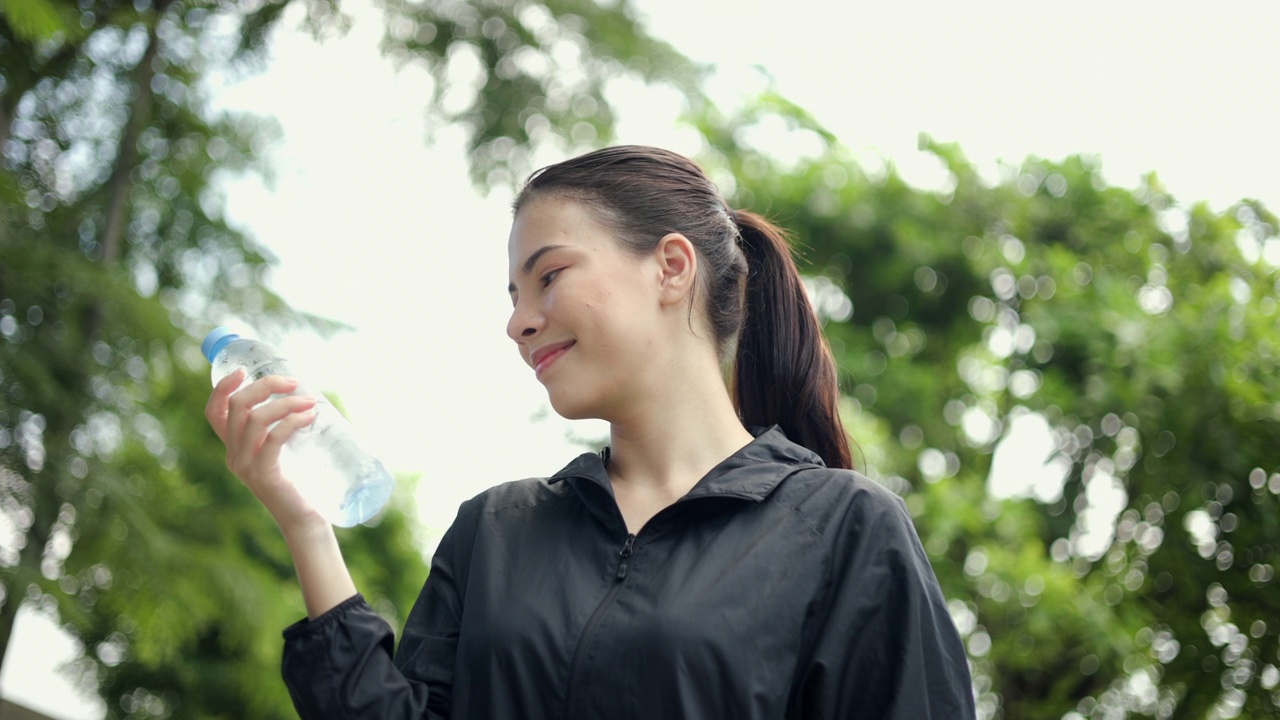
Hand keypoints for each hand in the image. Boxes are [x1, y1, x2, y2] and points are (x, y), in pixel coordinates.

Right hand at [205, 369, 323, 530]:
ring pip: (255, 420)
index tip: (243, 370)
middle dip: (265, 386)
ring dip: (285, 403)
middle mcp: (234, 456)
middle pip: (237, 408)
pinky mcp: (265, 475)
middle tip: (294, 382)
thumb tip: (307, 394)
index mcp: (234, 448)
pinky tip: (309, 416)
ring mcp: (246, 467)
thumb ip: (284, 429)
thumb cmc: (301, 482)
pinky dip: (291, 421)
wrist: (305, 521)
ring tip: (311, 401)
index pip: (214, 413)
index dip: (222, 388)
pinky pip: (272, 439)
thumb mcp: (286, 452)